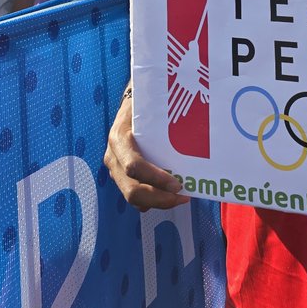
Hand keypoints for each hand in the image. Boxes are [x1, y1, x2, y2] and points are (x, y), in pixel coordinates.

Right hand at [104, 92, 189, 210]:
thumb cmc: (142, 104)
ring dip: (158, 202)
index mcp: (118, 138)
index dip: (155, 178)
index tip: (177, 184)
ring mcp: (115, 169)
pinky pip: (136, 197)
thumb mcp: (148, 106)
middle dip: (159, 199)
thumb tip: (193, 124)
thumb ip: (162, 116)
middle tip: (182, 197)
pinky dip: (153, 201)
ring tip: (180, 197)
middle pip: (132, 190)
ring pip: (133, 198)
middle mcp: (113, 157)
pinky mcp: (121, 177)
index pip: (134, 166)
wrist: (128, 105)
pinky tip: (170, 195)